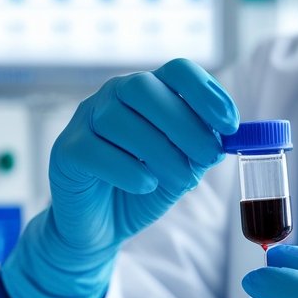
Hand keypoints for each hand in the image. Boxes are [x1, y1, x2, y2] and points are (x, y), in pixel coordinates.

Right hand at [4, 59, 238, 297]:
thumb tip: (228, 138)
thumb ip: (202, 150)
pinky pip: (94, 150)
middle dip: (184, 123)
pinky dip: (126, 168)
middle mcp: (112, 97)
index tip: (231, 124)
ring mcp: (84, 121)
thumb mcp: (183, 167)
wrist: (99, 227)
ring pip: (118, 119)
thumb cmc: (143, 187)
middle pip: (144, 88)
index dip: (206, 91)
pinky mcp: (66, 152)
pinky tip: (145, 184)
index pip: (177, 70)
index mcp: (147, 93)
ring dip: (159, 150)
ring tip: (182, 181)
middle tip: (208, 157)